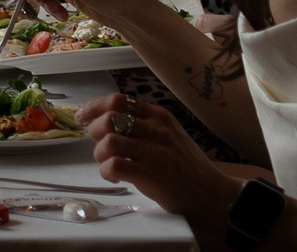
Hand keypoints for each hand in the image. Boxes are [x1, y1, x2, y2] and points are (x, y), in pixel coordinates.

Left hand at [79, 94, 241, 232]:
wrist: (212, 195)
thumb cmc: (187, 167)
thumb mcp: (171, 134)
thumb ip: (144, 124)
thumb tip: (106, 118)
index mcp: (160, 117)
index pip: (118, 100)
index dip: (94, 107)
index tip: (83, 116)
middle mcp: (157, 130)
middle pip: (109, 118)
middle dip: (95, 131)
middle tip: (100, 145)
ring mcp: (156, 152)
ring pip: (109, 141)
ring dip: (100, 154)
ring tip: (108, 163)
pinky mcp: (152, 175)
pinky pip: (115, 165)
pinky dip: (107, 171)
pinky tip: (114, 176)